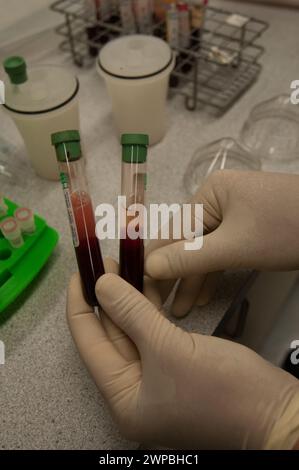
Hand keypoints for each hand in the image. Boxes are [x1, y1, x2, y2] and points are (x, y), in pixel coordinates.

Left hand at [67, 270, 298, 448]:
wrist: (274, 412)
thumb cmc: (220, 389)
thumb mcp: (169, 348)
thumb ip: (132, 313)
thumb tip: (101, 284)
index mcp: (123, 397)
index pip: (89, 344)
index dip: (81, 306)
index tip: (80, 273)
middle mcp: (134, 391)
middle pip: (112, 336)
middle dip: (107, 297)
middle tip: (105, 262)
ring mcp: (157, 379)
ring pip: (134, 331)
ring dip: (129, 300)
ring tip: (122, 266)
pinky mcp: (177, 366)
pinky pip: (154, 333)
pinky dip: (149, 310)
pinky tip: (145, 285)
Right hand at [145, 170, 298, 316]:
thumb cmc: (287, 229)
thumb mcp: (236, 246)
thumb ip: (190, 258)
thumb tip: (149, 268)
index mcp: (208, 194)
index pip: (170, 231)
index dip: (155, 264)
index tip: (142, 292)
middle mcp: (216, 201)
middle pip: (185, 242)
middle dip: (174, 276)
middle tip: (159, 308)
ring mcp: (234, 215)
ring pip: (203, 250)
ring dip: (193, 280)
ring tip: (180, 311)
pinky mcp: (248, 230)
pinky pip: (222, 252)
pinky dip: (213, 273)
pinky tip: (204, 296)